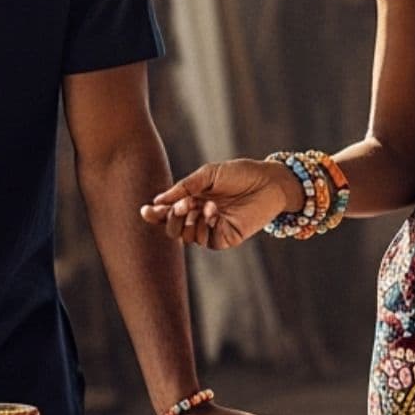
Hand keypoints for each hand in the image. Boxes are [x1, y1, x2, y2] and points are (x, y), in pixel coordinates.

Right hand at [139, 158, 293, 248]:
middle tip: (182, 205)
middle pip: (173, 229)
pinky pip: (208, 241)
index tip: (145, 211)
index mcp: (192, 200)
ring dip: (191, 222)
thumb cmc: (240, 173)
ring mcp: (213, 229)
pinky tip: (214, 212)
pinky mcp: (227, 237)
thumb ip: (184, 187)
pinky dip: (207, 227)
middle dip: (172, 219)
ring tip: (203, 206)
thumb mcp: (209, 174)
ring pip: (188, 237)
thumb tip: (158, 202)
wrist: (269, 181)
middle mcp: (199, 217)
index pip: (167, 213)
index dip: (155, 215)